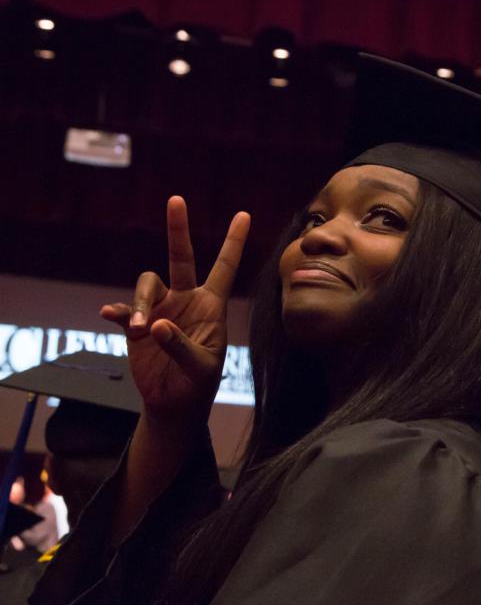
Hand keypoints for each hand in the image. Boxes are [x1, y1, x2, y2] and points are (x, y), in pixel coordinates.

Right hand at [100, 196, 249, 421]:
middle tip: (176, 200)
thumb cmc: (197, 386)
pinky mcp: (137, 326)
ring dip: (139, 304)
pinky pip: (123, 310)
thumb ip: (182, 347)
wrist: (173, 404)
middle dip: (178, 229)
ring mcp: (160, 310)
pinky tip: (111, 316)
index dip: (234, 242)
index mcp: (211, 307)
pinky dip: (118, 312)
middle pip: (181, 257)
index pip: (224, 268)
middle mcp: (186, 300)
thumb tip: (157, 325)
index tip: (245, 214)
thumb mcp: (200, 369)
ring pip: (146, 284)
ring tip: (137, 330)